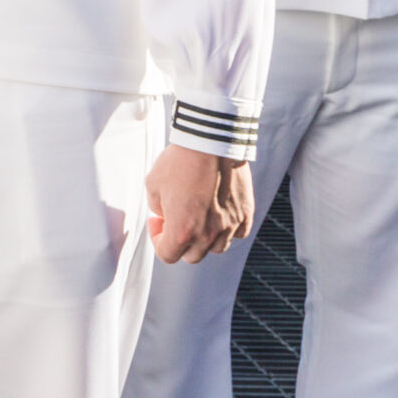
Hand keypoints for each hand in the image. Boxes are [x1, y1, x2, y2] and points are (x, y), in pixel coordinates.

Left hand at [145, 145, 250, 263]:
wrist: (210, 142)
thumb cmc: (179, 161)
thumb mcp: (153, 185)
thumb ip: (157, 208)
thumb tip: (166, 216)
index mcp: (182, 230)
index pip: (167, 255)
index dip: (157, 240)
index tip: (157, 222)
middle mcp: (208, 234)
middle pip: (192, 256)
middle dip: (180, 242)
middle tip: (175, 220)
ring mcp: (230, 225)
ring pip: (216, 248)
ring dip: (204, 239)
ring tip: (197, 217)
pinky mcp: (245, 214)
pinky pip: (238, 234)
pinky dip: (227, 230)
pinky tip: (218, 214)